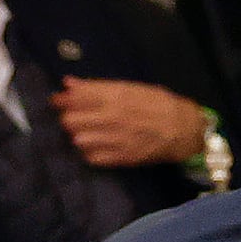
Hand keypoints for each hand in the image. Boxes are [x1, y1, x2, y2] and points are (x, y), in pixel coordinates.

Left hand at [55, 78, 212, 167]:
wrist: (183, 129)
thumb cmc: (157, 104)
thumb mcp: (131, 88)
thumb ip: (98, 86)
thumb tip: (69, 83)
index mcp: (115, 96)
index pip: (76, 97)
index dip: (62, 99)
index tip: (57, 100)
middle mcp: (112, 117)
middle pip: (70, 120)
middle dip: (68, 117)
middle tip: (73, 116)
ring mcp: (115, 139)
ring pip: (78, 139)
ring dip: (78, 134)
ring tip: (85, 132)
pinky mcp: (120, 158)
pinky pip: (91, 157)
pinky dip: (88, 152)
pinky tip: (95, 146)